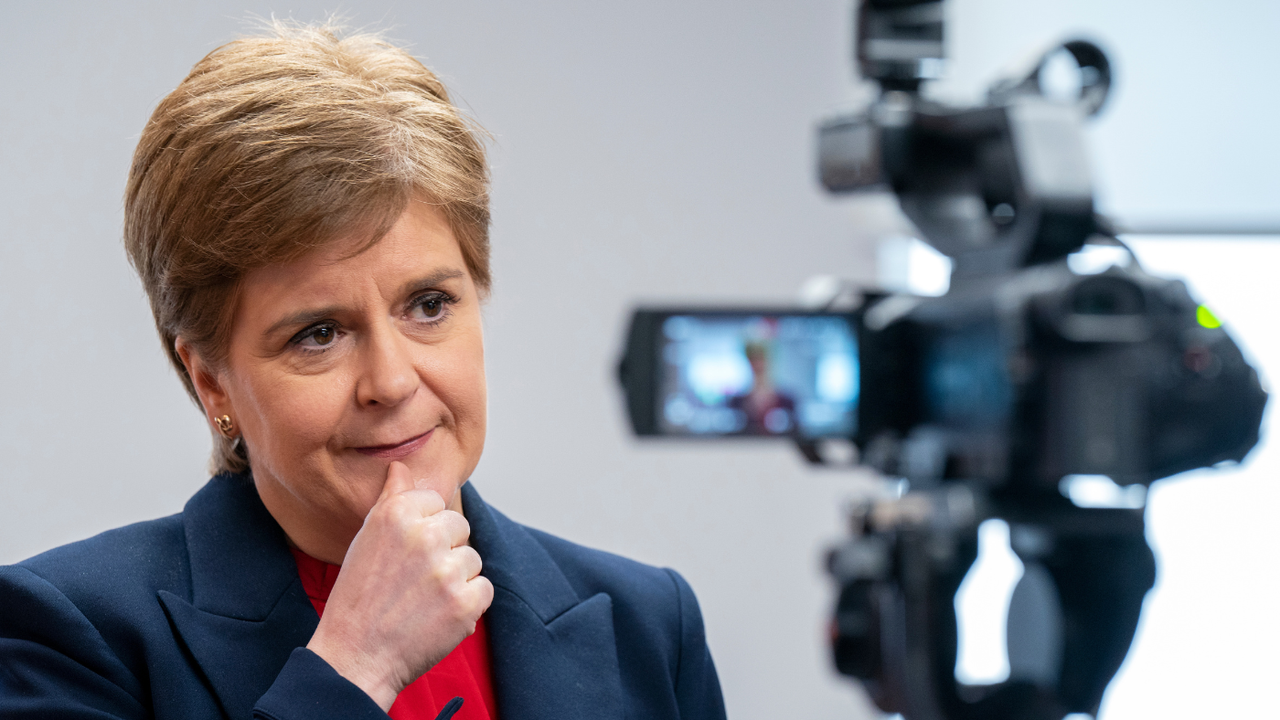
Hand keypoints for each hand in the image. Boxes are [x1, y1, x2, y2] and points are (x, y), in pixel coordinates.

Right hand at [305, 461, 493, 709]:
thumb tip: (401, 466)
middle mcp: (424, 536)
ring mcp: (447, 571)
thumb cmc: (358, 597)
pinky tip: (438, 614)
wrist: (354, 657)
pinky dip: (468, 604)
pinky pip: (484, 588)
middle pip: (460, 526)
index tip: (405, 553)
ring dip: (456, 578)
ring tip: (423, 599)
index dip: (423, 529)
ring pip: (472, 559)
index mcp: (397, 515)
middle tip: (414, 579)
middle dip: (444, 550)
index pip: (437, 502)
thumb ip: (391, 499)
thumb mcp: (367, 539)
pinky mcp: (465, 603)